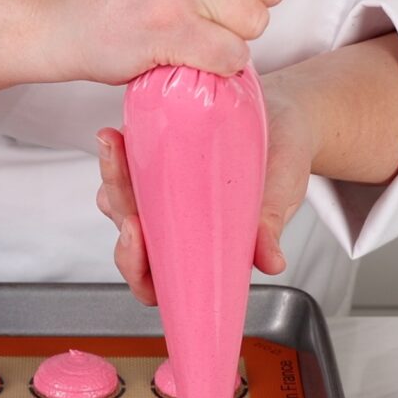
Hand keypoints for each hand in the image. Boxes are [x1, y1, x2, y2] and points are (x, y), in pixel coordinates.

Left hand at [95, 74, 319, 301]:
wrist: (285, 117)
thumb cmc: (282, 165)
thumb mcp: (281, 194)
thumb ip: (271, 228)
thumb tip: (272, 262)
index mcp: (196, 252)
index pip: (152, 280)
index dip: (136, 267)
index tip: (137, 237)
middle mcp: (170, 228)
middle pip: (127, 235)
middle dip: (120, 207)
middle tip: (122, 177)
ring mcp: (157, 196)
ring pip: (119, 200)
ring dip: (112, 176)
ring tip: (116, 144)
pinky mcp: (153, 161)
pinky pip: (125, 165)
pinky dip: (119, 151)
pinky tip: (121, 132)